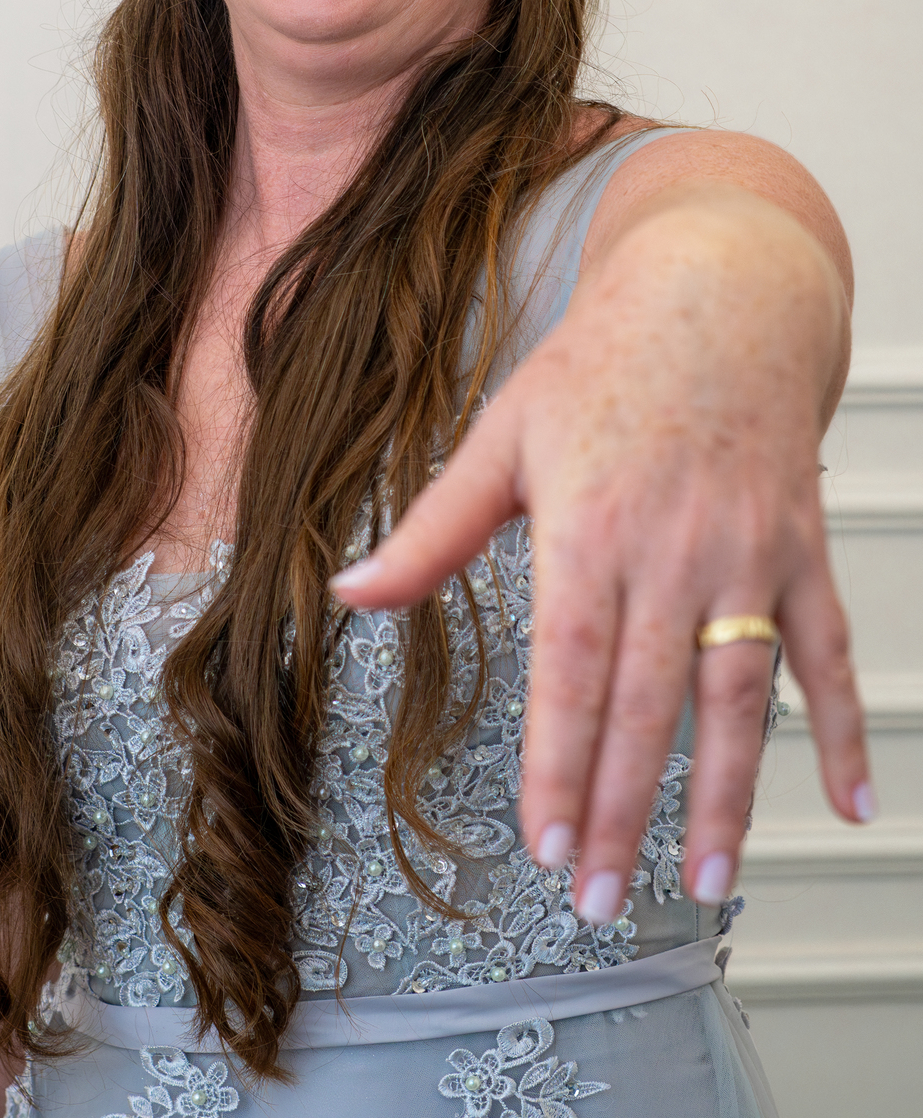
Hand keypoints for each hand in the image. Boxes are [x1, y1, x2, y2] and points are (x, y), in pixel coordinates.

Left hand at [332, 188, 872, 921]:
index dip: (560, 764)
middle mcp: (673, 550)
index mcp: (589, 526)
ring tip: (711, 880)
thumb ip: (432, 529)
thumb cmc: (601, 364)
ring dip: (728, 794)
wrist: (716, 297)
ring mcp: (746, 554)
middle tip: (601, 900)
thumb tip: (349, 594)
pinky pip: (829, 651)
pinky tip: (848, 800)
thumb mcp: (500, 436)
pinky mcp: (799, 551)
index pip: (570, 671)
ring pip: (740, 694)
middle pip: (647, 702)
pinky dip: (840, 728)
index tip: (548, 844)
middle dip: (623, 809)